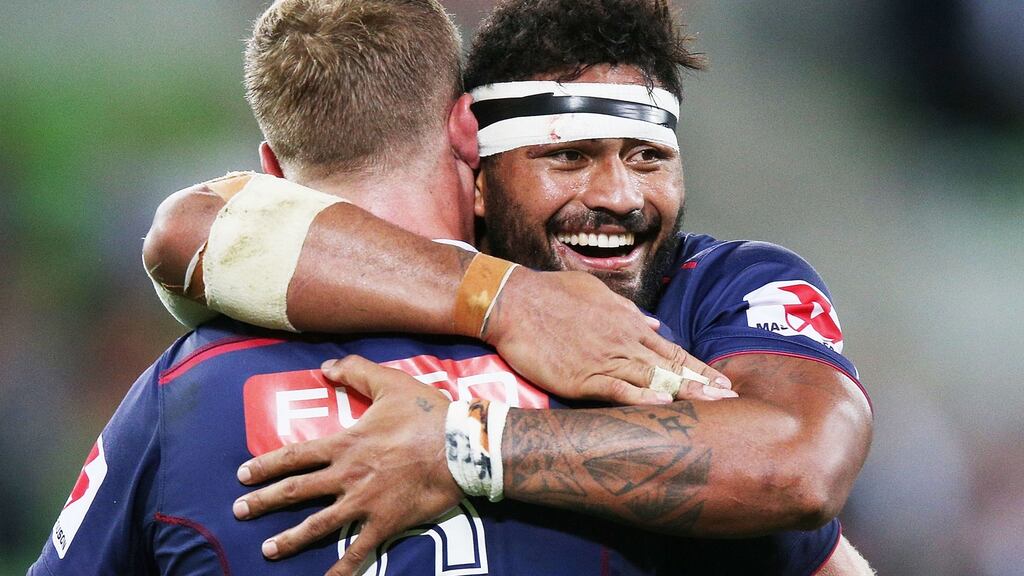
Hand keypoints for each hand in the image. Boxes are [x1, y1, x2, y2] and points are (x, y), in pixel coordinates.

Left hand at [233, 356, 461, 575]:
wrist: (461, 448)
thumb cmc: (426, 415)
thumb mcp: (390, 383)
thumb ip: (356, 371)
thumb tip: (325, 368)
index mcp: (345, 444)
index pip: (295, 456)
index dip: (265, 465)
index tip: (243, 475)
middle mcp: (347, 476)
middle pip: (297, 490)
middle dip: (264, 501)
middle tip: (240, 510)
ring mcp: (364, 503)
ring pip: (319, 525)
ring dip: (290, 538)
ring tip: (267, 549)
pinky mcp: (386, 523)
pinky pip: (359, 550)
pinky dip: (342, 568)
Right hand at [485, 269, 734, 404]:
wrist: (514, 302)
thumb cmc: (551, 294)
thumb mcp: (596, 293)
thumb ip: (628, 310)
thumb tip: (654, 323)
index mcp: (628, 323)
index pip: (673, 351)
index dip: (699, 369)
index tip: (722, 382)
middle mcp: (624, 342)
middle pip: (672, 368)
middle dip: (704, 385)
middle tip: (733, 400)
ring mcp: (605, 360)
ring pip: (654, 381)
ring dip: (686, 395)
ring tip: (715, 409)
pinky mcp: (583, 377)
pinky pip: (620, 391)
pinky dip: (644, 400)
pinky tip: (666, 408)